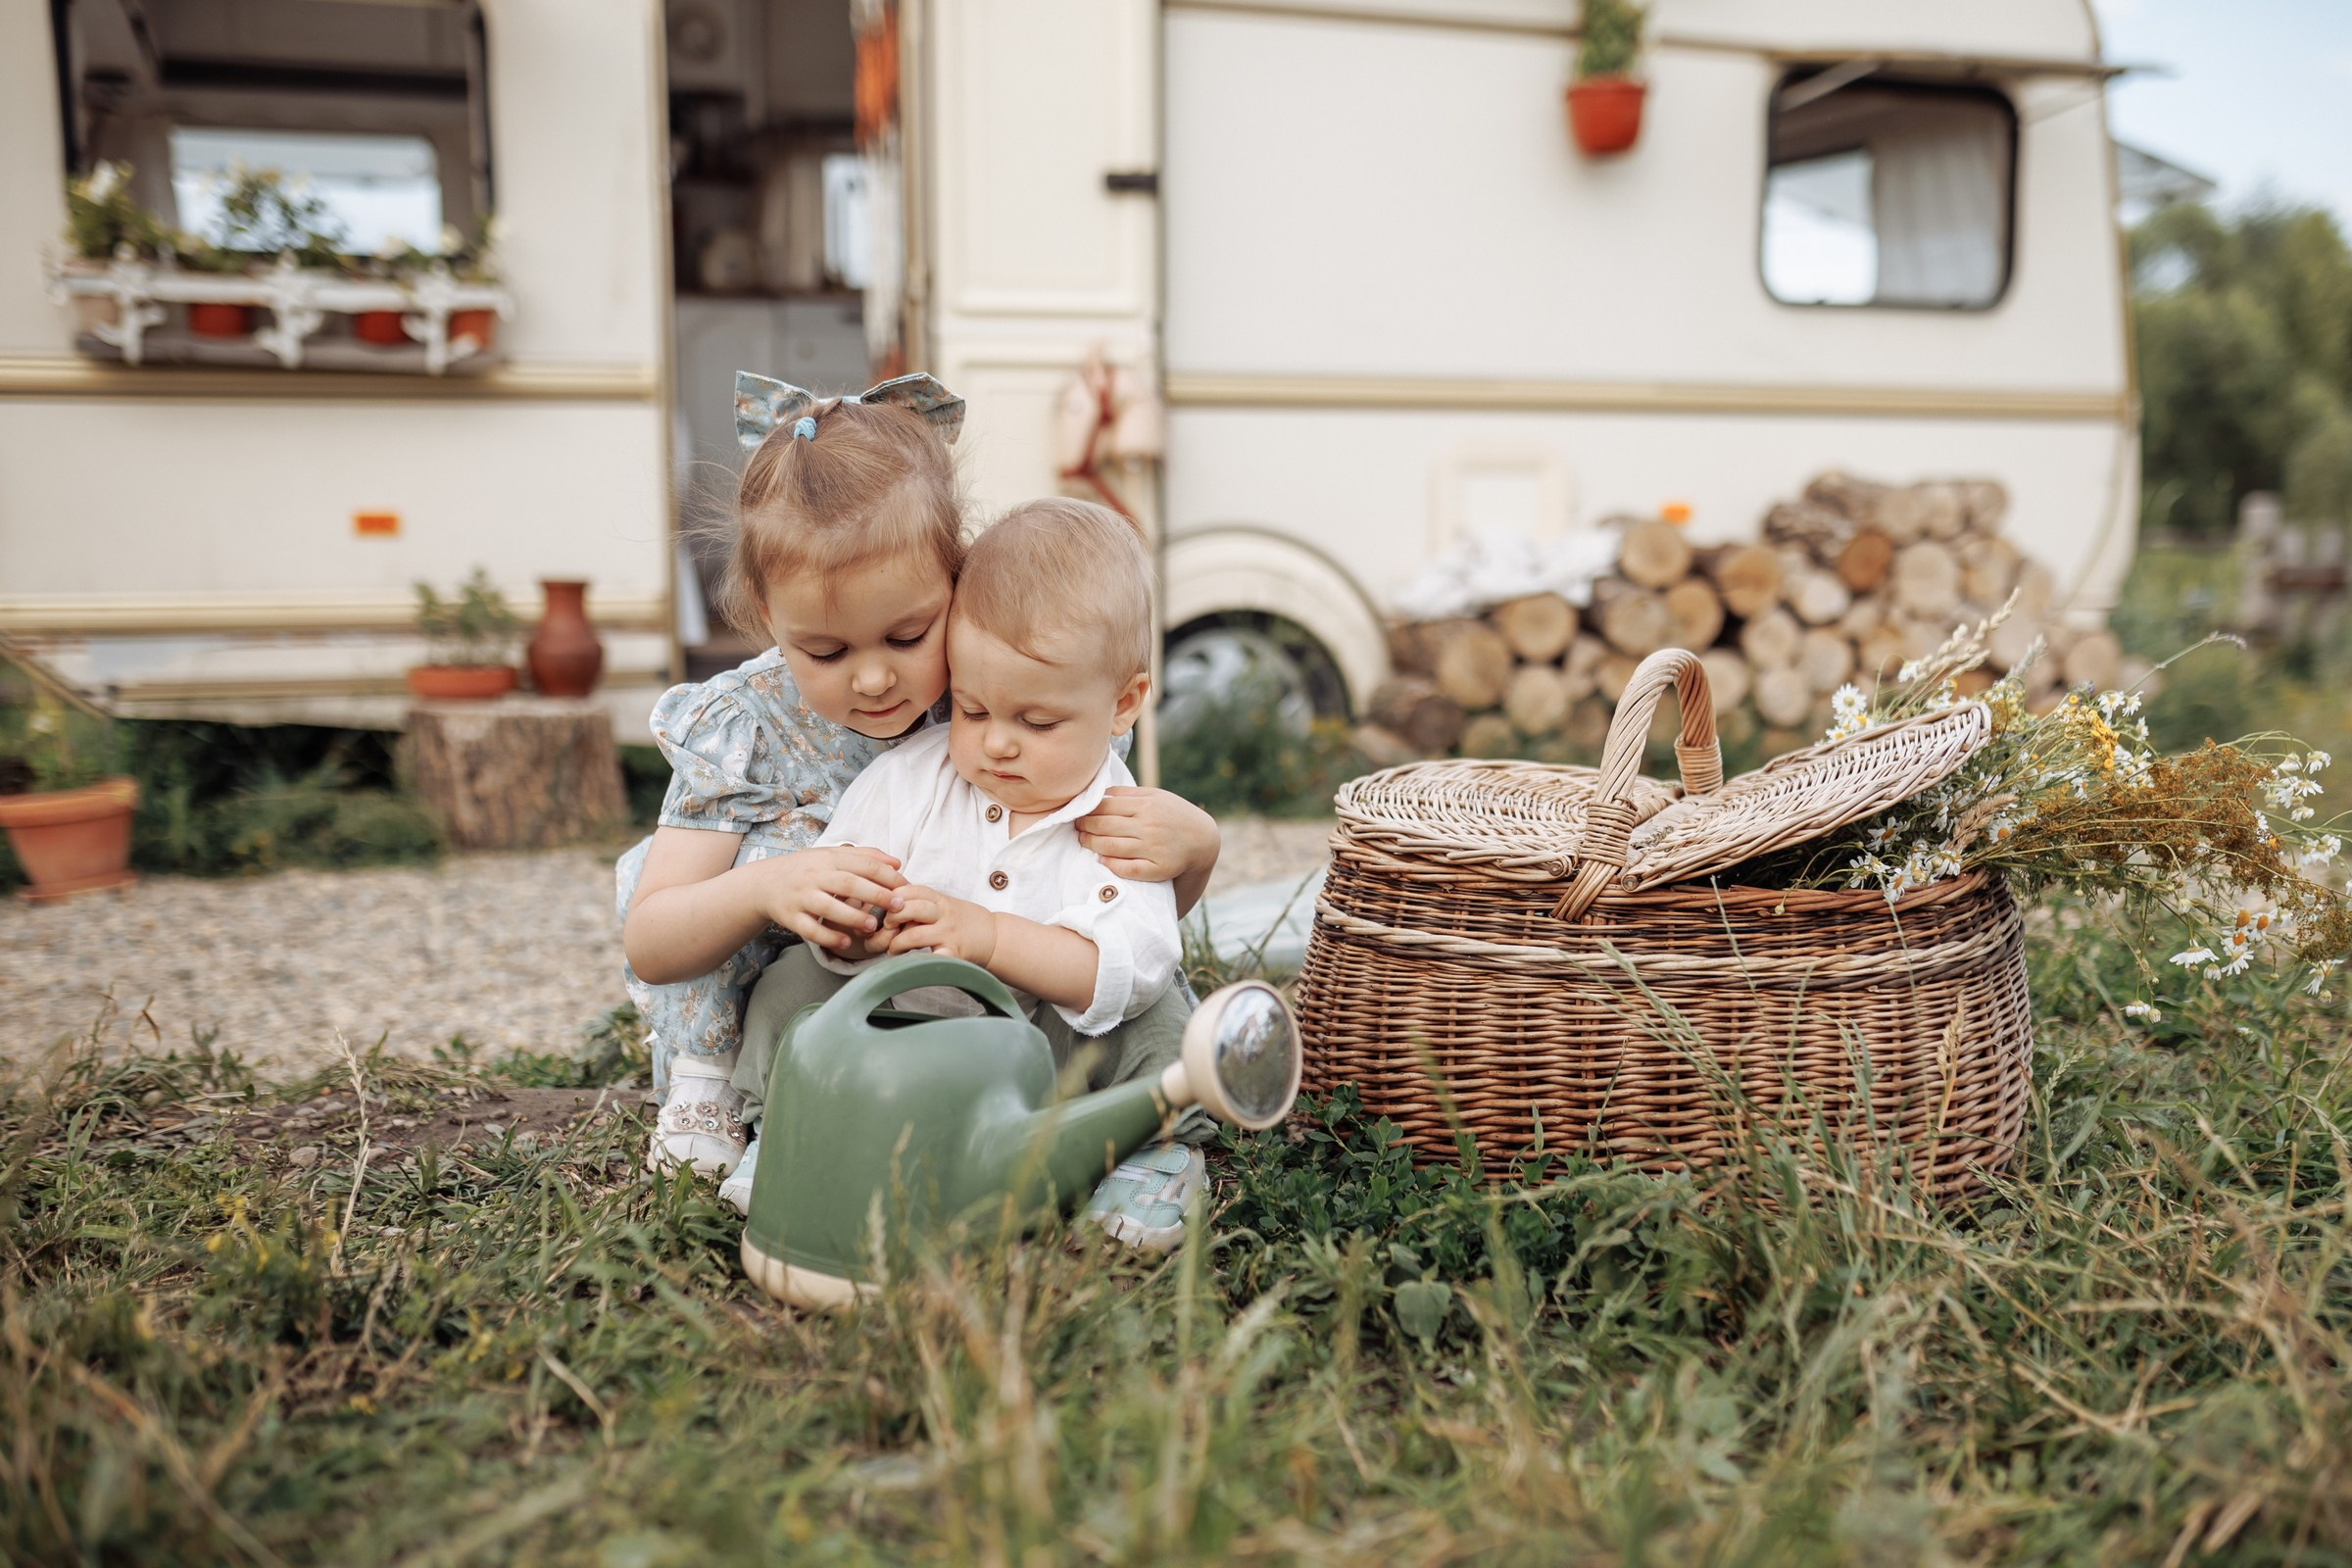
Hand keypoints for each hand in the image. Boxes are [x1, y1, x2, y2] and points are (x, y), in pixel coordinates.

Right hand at [746, 846, 905, 953]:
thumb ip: (865, 857)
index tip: (906, 887)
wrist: (764, 883)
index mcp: (829, 859)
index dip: (886, 876)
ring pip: (828, 907)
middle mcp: (814, 876)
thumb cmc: (806, 869)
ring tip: (872, 926)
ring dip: (852, 917)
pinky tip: (846, 943)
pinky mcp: (790, 917)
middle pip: (848, 883)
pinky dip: (828, 937)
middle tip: (899, 906)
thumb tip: (897, 863)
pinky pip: (809, 929)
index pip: (862, 864)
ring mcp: (801, 897)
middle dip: (875, 895)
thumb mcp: (831, 856)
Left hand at [881, 884, 998, 964]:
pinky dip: (919, 963)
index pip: (911, 890)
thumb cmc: (963, 921)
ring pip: (915, 935)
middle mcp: (944, 914)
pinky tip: (910, 965)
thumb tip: (889, 906)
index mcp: (940, 900)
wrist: (995, 937)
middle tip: (886, 928)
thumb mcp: (944, 905)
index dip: (894, 897)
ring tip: (893, 949)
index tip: (887, 906)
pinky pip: (934, 958)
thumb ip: (921, 903)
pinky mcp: (954, 954)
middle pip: (911, 908)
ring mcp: (949, 934)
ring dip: (897, 943)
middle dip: (892, 917)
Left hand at [1076, 786, 1218, 882]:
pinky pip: (1129, 869)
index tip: (1077, 813)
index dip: (1087, 810)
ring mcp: (1153, 848)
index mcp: (1146, 805)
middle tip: (1077, 828)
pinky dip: (1112, 865)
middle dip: (1085, 827)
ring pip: (1111, 847)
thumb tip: (1098, 793)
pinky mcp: (1159, 868)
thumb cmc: (1174, 814)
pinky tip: (1102, 861)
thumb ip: (1127, 793)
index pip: (1105, 806)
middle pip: (1104, 826)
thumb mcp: (1155, 795)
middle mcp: (1148, 825)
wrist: (1203, 839)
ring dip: (1092, 845)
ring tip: (1084, 841)